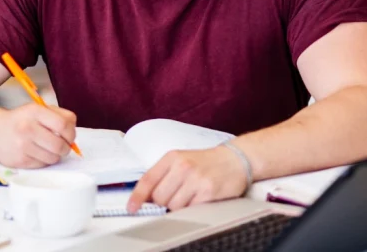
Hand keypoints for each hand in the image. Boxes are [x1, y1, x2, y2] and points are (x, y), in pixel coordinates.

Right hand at [0, 103, 76, 168]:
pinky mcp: (19, 161)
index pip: (63, 125)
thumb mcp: (38, 109)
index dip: (71, 133)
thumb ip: (59, 115)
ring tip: (49, 149)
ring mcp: (23, 146)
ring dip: (56, 155)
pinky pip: (42, 165)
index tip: (70, 136)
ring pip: (53, 158)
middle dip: (66, 148)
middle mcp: (28, 128)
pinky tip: (38, 153)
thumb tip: (73, 131)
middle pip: (60, 145)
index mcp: (35, 112)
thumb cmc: (21, 120)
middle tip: (63, 146)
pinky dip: (44, 161)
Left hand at [127, 146, 248, 212]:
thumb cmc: (205, 162)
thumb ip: (163, 175)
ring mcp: (195, 178)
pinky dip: (192, 209)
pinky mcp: (208, 191)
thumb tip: (145, 197)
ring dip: (179, 207)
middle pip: (159, 197)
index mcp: (172, 157)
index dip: (137, 197)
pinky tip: (200, 199)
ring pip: (174, 206)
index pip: (148, 179)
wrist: (235, 160)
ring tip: (190, 196)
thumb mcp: (181, 160)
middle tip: (175, 196)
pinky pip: (190, 209)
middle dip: (164, 203)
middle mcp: (182, 166)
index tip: (132, 208)